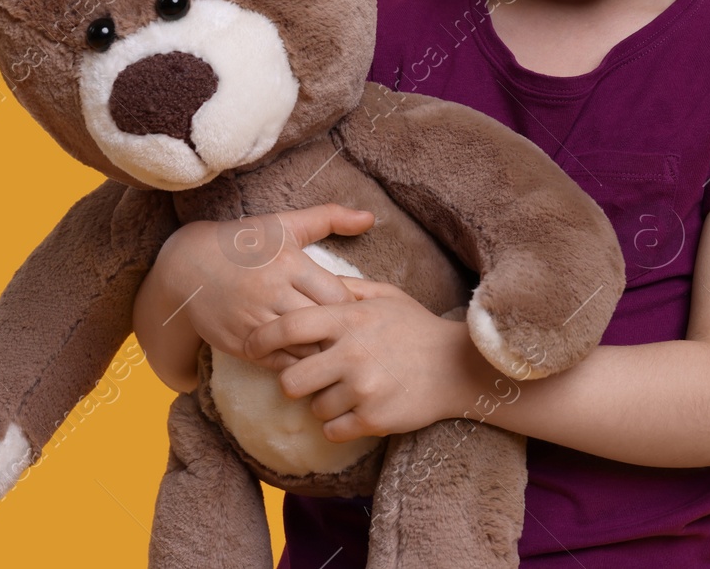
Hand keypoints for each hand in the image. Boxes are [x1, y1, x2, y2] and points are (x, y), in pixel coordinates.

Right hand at [141, 203, 375, 372]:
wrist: (187, 266)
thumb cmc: (244, 242)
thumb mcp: (285, 225)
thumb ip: (329, 217)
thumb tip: (370, 217)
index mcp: (289, 264)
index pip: (339, 297)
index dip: (353, 308)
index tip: (358, 310)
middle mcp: (272, 293)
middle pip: (324, 325)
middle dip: (342, 333)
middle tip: (356, 338)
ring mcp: (253, 320)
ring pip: (303, 349)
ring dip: (321, 351)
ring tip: (334, 349)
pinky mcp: (238, 343)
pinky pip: (278, 363)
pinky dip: (296, 362)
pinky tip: (305, 355)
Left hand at [243, 277, 490, 441]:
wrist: (458, 368)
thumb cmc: (416, 328)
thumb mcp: (385, 296)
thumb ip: (346, 288)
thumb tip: (309, 278)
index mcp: (350, 319)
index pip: (289, 327)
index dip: (262, 338)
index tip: (251, 346)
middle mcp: (353, 353)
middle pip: (291, 381)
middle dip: (294, 383)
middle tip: (310, 379)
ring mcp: (363, 389)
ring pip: (314, 409)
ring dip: (325, 404)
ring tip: (349, 392)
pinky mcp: (374, 419)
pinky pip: (333, 431)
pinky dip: (340, 426)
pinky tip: (358, 410)